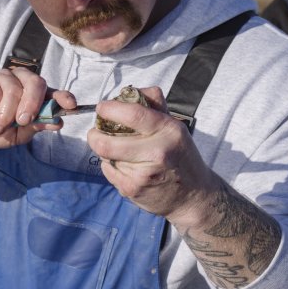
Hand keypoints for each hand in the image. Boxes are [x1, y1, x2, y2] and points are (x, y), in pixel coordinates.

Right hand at [0, 68, 72, 151]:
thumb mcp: (16, 135)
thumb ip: (34, 127)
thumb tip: (57, 122)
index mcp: (32, 95)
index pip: (52, 91)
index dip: (63, 96)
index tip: (70, 105)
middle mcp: (20, 81)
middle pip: (35, 83)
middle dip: (32, 104)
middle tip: (22, 121)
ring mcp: (1, 78)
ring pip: (13, 90)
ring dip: (4, 115)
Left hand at [86, 86, 220, 223]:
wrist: (193, 197)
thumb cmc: (180, 156)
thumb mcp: (174, 126)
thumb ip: (153, 105)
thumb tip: (128, 91)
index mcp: (169, 130)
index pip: (132, 114)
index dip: (109, 110)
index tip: (102, 108)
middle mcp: (157, 152)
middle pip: (105, 142)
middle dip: (94, 135)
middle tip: (97, 132)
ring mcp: (142, 173)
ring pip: (105, 155)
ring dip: (105, 151)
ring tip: (119, 150)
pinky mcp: (131, 189)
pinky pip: (108, 170)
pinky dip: (111, 166)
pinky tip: (127, 167)